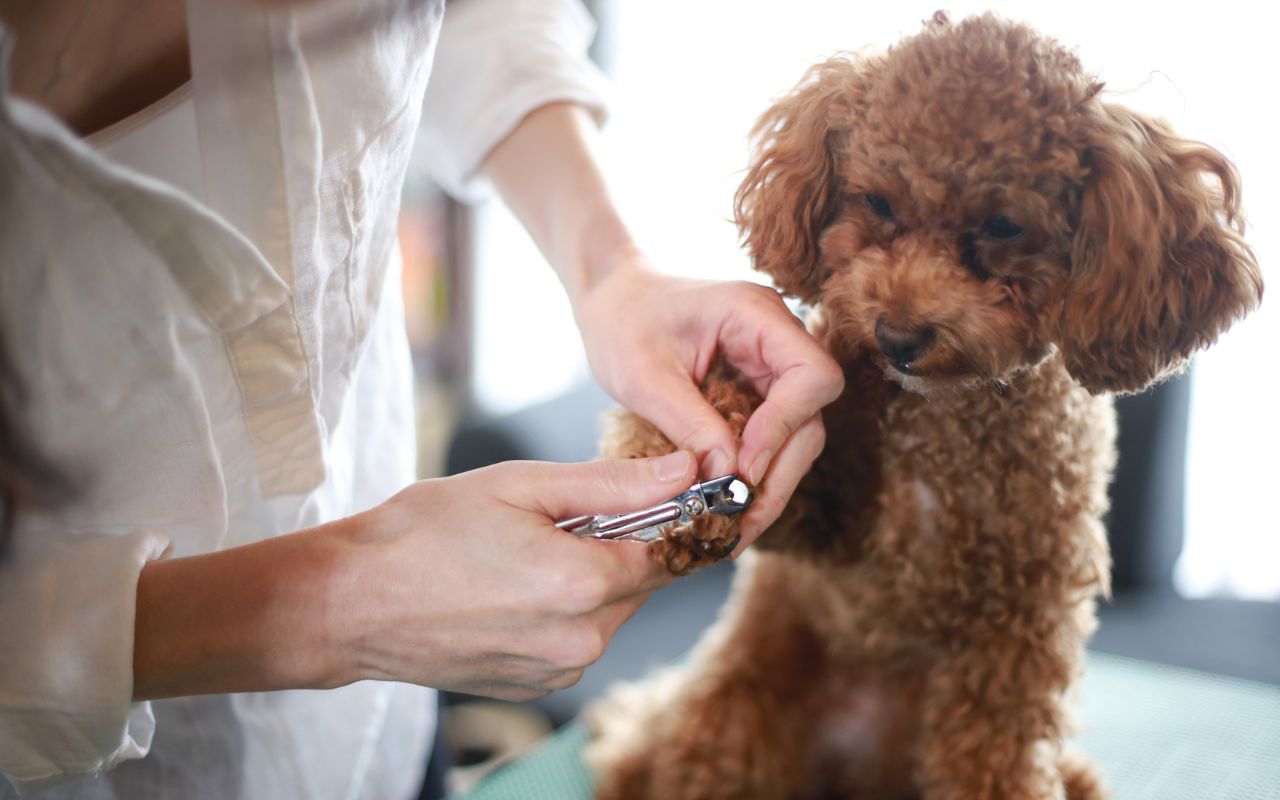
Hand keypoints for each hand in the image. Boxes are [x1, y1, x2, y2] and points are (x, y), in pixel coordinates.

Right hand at [328, 451, 696, 700]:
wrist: (352, 603)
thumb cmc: (426, 533)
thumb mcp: (521, 485)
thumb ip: (614, 482)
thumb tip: (686, 469)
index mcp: (584, 584)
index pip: (670, 548)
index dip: (663, 516)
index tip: (643, 493)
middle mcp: (582, 639)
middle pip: (640, 582)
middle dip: (618, 544)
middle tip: (558, 516)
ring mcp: (558, 671)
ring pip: (610, 612)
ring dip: (589, 578)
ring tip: (525, 552)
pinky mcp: (535, 686)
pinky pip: (576, 639)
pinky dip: (562, 611)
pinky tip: (512, 588)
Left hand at [573, 258, 843, 550]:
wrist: (611, 299)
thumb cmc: (622, 321)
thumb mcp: (644, 377)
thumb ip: (690, 423)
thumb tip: (728, 477)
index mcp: (756, 315)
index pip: (812, 376)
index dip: (785, 427)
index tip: (743, 467)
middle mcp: (775, 338)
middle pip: (811, 414)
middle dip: (780, 470)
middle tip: (741, 517)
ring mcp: (769, 365)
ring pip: (796, 434)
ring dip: (770, 481)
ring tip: (734, 524)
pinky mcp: (756, 390)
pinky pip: (771, 438)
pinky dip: (754, 474)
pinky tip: (728, 505)